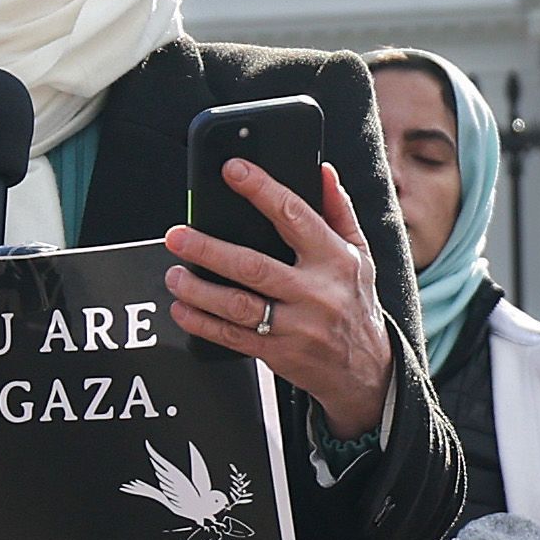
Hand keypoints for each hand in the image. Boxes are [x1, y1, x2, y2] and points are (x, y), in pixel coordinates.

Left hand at [161, 160, 394, 436]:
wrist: (365, 369)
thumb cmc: (354, 302)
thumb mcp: (359, 254)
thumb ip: (339, 211)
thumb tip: (322, 170)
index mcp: (334, 259)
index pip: (294, 215)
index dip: (262, 190)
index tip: (233, 171)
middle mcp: (315, 292)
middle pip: (254, 266)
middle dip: (209, 250)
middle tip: (177, 236)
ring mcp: (296, 326)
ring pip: (238, 306)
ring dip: (199, 290)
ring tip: (175, 274)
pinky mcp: (278, 353)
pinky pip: (232, 337)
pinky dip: (202, 323)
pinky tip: (182, 308)